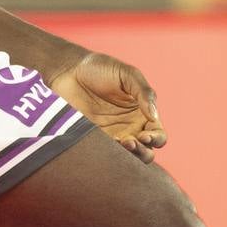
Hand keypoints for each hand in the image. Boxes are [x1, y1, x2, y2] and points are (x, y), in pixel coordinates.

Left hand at [47, 52, 166, 162]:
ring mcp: (113, 136)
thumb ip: (144, 93)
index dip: (156, 138)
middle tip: (131, 142)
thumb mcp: (127, 74)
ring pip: (128, 158)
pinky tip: (104, 145)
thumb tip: (154, 116)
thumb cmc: (100, 68)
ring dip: (128, 157)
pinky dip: (109, 156)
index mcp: (143, 113)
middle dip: (143, 152)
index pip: (158, 134)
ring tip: (121, 144)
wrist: (68, 71)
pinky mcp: (94, 140)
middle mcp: (131, 128)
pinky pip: (106, 155)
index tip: (145, 135)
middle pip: (147, 151)